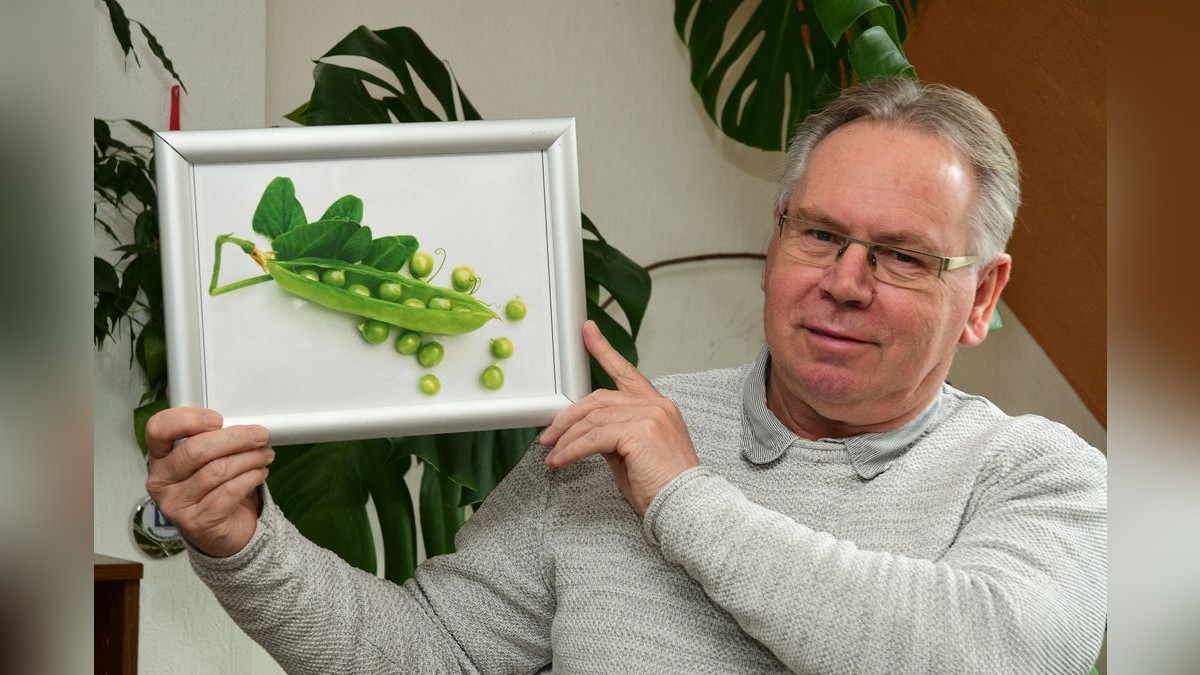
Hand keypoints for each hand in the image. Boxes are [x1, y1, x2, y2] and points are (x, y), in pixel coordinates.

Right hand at [144, 407, 273, 556]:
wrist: (222, 529)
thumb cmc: (214, 487)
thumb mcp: (207, 458)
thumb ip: (212, 438)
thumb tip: (239, 421)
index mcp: (160, 457)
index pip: (158, 429)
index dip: (188, 419)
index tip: (217, 419)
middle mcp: (161, 481)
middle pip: (195, 450)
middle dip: (235, 438)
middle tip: (259, 435)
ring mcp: (176, 505)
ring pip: (217, 471)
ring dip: (249, 458)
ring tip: (264, 455)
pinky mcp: (197, 523)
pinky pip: (229, 492)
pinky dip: (250, 478)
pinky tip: (259, 473)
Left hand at [540, 320, 699, 513]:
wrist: (685, 505)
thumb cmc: (662, 485)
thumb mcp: (632, 454)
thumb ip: (613, 435)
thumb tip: (586, 432)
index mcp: (657, 406)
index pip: (625, 372)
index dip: (603, 350)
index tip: (587, 332)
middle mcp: (654, 405)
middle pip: (598, 400)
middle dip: (568, 417)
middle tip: (548, 435)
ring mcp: (648, 415)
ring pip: (592, 420)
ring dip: (566, 439)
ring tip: (552, 454)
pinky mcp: (638, 432)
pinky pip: (593, 438)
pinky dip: (572, 450)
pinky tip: (561, 461)